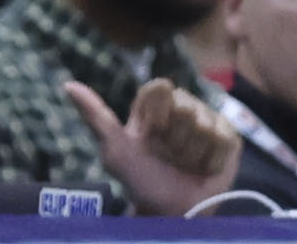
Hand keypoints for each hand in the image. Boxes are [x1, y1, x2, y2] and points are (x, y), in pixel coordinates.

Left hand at [65, 79, 239, 216]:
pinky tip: (204, 167)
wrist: (173, 212)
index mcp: (154, 110)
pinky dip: (212, 157)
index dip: (157, 110)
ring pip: (205, 121)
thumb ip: (96, 116)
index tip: (151, 131)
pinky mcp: (229, 137)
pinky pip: (224, 136)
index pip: (160, 88)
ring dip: (194, 150)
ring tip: (187, 164)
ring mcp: (209, 121)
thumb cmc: (140, 181)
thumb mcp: (114, 150)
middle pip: (185, 104)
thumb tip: (67, 85)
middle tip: (169, 155)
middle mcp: (182, 110)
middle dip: (176, 136)